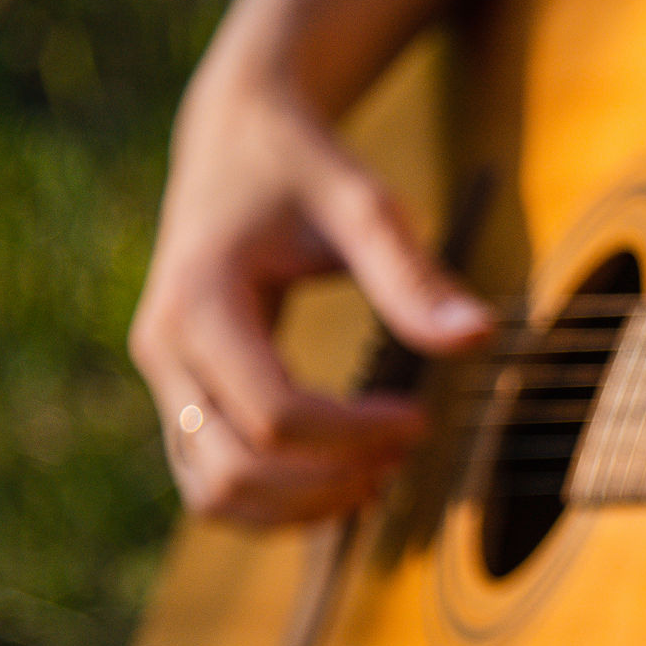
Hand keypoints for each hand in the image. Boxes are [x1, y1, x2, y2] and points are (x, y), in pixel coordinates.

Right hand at [129, 66, 490, 523]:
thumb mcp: (363, 204)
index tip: (422, 417)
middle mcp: (164, 350)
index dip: (356, 435)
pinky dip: (274, 503)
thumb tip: (482, 337)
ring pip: (213, 494)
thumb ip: (414, 276)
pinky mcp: (181, 396)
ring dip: (297, 508)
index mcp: (198, 302)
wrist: (236, 138)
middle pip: (236, 469)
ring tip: (377, 479)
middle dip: (328, 481)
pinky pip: (211, 482)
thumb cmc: (302, 166)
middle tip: (405, 452)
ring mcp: (164, 380)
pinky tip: (344, 480)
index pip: (274, 415)